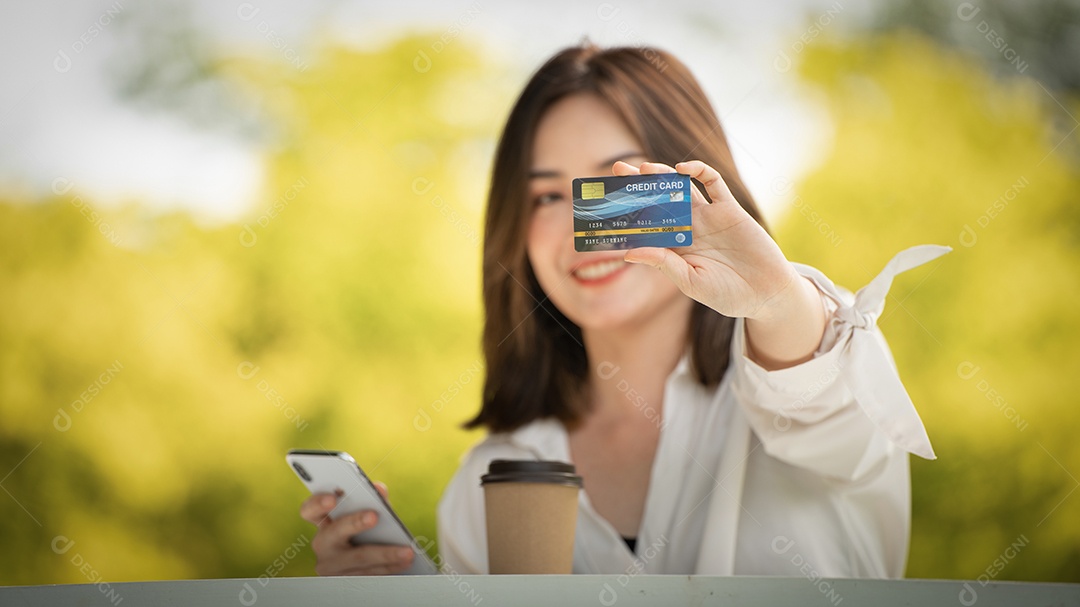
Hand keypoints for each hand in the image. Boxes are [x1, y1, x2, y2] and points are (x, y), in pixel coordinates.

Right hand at [300, 482, 415, 575]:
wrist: (370, 563)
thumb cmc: (367, 530)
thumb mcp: (368, 512)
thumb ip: (373, 498)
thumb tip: (379, 489)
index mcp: (324, 522)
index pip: (310, 510)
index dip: (317, 503)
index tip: (332, 498)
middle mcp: (323, 544)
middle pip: (335, 533)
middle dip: (355, 523)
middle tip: (374, 516)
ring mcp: (332, 566)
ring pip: (357, 559)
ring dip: (385, 554)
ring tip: (406, 551)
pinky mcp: (345, 583)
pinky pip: (369, 575)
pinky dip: (388, 568)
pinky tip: (404, 562)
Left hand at [615, 160, 825, 367]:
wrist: (767, 294)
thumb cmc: (728, 294)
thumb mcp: (691, 283)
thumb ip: (664, 264)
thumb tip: (630, 252)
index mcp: (675, 248)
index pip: (646, 226)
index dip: (627, 215)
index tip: (606, 206)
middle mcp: (689, 229)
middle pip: (658, 201)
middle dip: (639, 187)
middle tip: (617, 170)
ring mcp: (709, 217)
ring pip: (681, 189)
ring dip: (663, 176)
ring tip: (644, 167)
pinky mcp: (730, 209)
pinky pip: (714, 184)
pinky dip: (700, 171)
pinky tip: (684, 168)